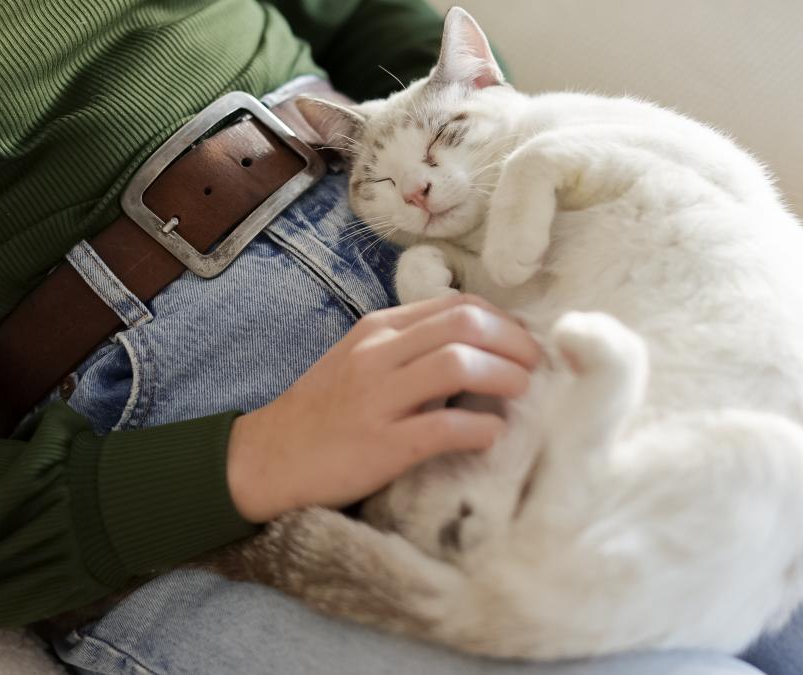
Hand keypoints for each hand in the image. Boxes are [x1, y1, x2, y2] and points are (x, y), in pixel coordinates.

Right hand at [227, 294, 540, 522]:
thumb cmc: (323, 413)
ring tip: (523, 393)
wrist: (266, 460)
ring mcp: (377, 399)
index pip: (457, 305)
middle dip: (514, 342)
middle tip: (536, 366)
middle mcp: (378, 354)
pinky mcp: (379, 446)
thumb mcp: (360, 361)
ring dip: (504, 376)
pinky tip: (494, 434)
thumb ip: (409, 348)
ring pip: (457, 365)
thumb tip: (477, 346)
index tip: (524, 343)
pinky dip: (480, 428)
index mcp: (378, 330)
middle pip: (465, 324)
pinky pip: (442, 427)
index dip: (504, 320)